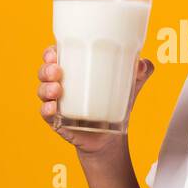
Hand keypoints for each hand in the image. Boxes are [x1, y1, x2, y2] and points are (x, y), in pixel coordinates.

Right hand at [38, 44, 154, 153]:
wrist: (111, 136)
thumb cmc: (115, 102)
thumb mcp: (130, 84)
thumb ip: (141, 71)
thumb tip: (144, 64)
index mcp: (73, 69)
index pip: (54, 55)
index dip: (50, 52)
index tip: (54, 52)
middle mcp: (60, 84)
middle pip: (44, 71)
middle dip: (46, 68)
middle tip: (57, 70)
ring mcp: (56, 103)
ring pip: (42, 91)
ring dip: (46, 88)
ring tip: (57, 90)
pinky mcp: (57, 121)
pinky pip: (46, 114)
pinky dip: (47, 110)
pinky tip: (54, 107)